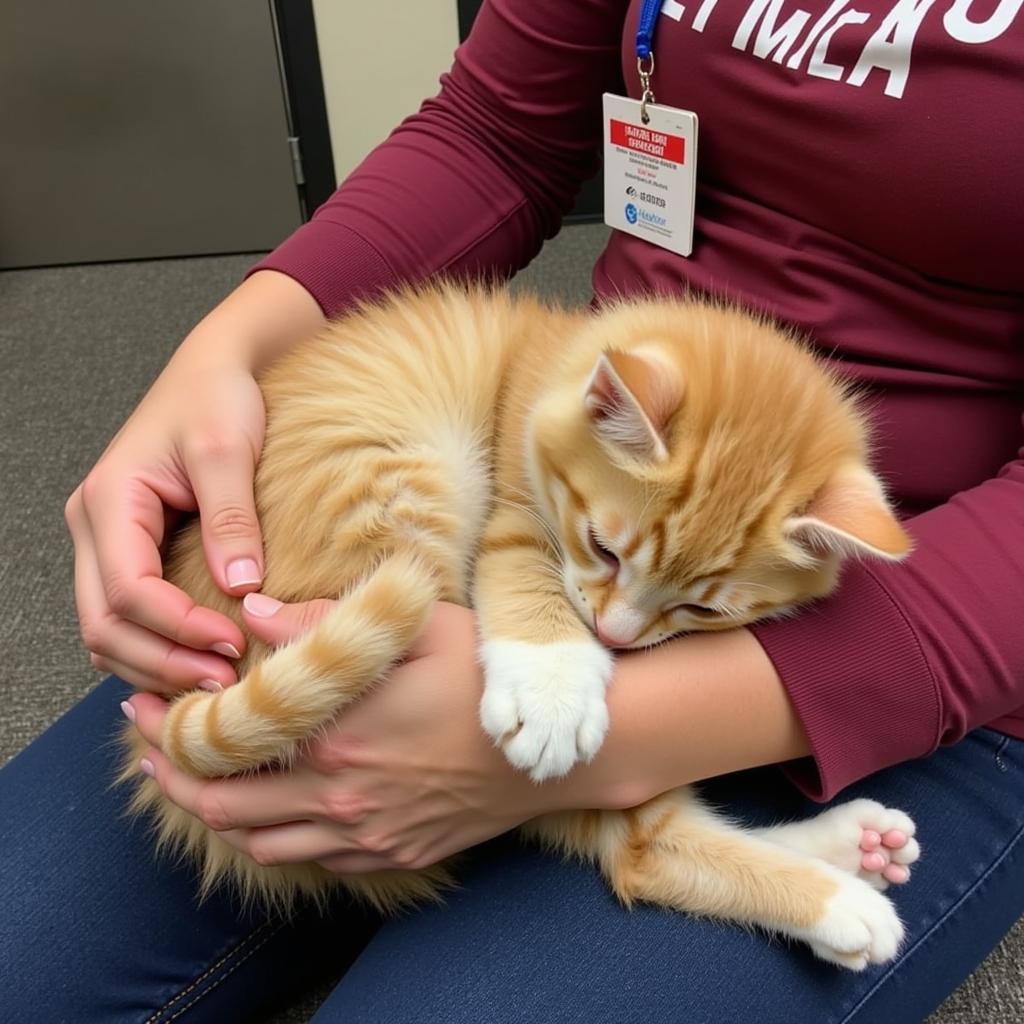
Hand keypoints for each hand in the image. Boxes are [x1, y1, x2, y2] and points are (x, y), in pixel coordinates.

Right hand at [66, 271, 324, 692]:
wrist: (213, 372)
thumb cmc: (216, 399)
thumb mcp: (228, 450)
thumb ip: (231, 519)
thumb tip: (240, 590)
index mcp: (109, 500)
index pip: (128, 590)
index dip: (178, 628)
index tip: (233, 644)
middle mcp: (94, 527)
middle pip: (104, 625)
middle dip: (162, 661)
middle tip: (224, 683)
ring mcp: (106, 542)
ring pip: (106, 631)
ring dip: (155, 664)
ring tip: (215, 682)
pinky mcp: (128, 551)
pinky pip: (125, 616)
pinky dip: (153, 647)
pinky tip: (195, 660)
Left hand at [128, 602, 553, 871]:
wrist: (555, 752)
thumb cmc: (486, 677)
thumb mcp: (414, 630)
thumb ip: (322, 622)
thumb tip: (249, 614)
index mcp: (335, 734)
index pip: (223, 744)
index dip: (169, 728)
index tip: (142, 706)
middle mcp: (338, 794)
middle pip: (223, 805)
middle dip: (169, 779)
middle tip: (144, 752)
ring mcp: (364, 834)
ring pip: (258, 842)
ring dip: (213, 816)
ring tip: (189, 787)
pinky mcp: (390, 855)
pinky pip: (308, 862)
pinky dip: (270, 840)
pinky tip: (265, 814)